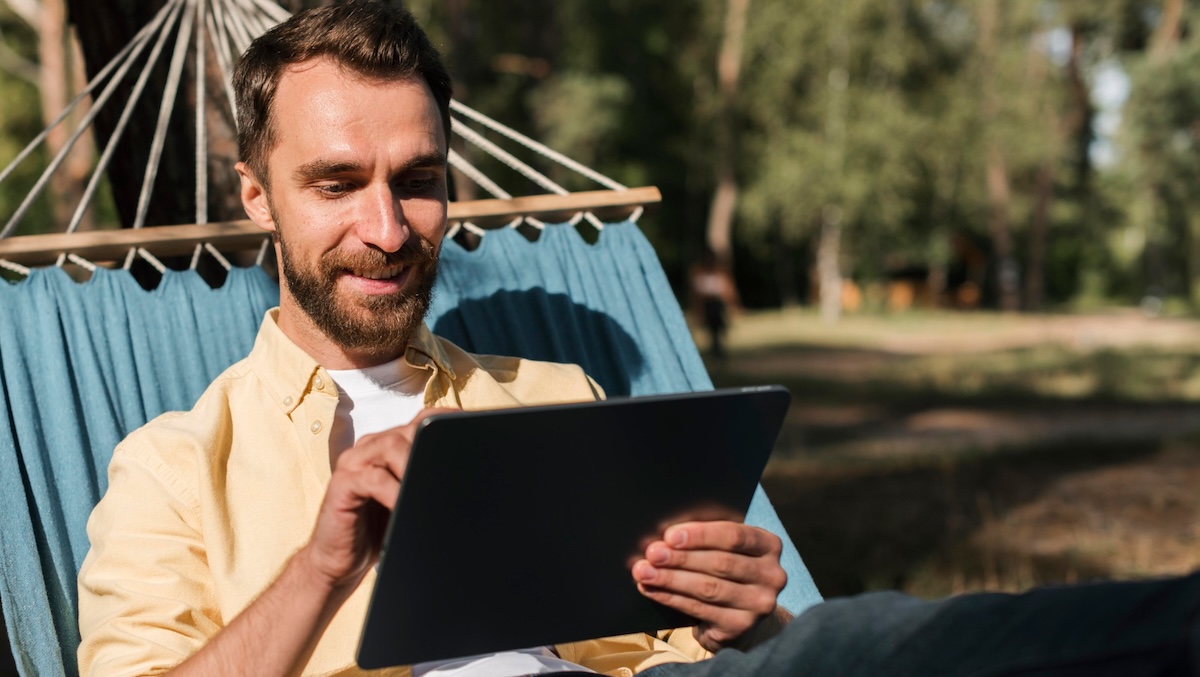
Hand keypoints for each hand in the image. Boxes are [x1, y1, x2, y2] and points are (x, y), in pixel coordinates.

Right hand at [299, 408, 455, 591]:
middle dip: (435, 450)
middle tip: (456, 475)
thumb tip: (473, 476)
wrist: (340, 562)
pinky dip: (394, 491)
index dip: (449, 425)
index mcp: (390, 446)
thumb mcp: (410, 501)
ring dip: (415, 467)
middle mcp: (372, 447)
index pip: (424, 421)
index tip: (477, 437)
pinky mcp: (343, 483)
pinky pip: (373, 478)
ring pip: (392, 446)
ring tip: (430, 491)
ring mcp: (354, 462)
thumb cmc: (378, 530)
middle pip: (410, 431)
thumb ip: (429, 481)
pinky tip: (404, 506)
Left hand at [632, 521, 786, 651]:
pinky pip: (700, 609)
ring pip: (708, 588)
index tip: (670, 535)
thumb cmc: (726, 573)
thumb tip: (665, 537)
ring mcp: (760, 604)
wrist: (740, 618)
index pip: (735, 535)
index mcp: (769, 545)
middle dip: (681, 558)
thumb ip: (705, 540)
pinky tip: (653, 590)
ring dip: (671, 579)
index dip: (700, 535)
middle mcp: (772, 575)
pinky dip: (671, 598)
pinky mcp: (742, 626)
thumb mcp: (725, 551)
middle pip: (720, 563)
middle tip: (652, 553)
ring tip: (644, 572)